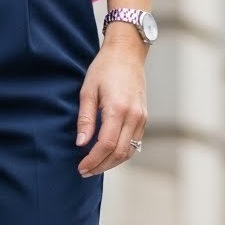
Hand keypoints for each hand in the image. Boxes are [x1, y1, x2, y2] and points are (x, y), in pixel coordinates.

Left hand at [75, 23, 148, 175]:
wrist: (127, 53)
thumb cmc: (104, 68)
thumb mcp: (87, 90)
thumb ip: (85, 118)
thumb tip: (81, 143)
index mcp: (118, 108)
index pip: (105, 145)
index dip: (93, 160)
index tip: (80, 167)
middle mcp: (133, 116)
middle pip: (118, 152)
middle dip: (101, 166)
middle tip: (84, 171)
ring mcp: (141, 117)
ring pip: (129, 151)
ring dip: (111, 163)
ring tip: (94, 166)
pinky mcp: (144, 117)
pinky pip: (134, 143)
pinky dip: (121, 153)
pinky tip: (107, 155)